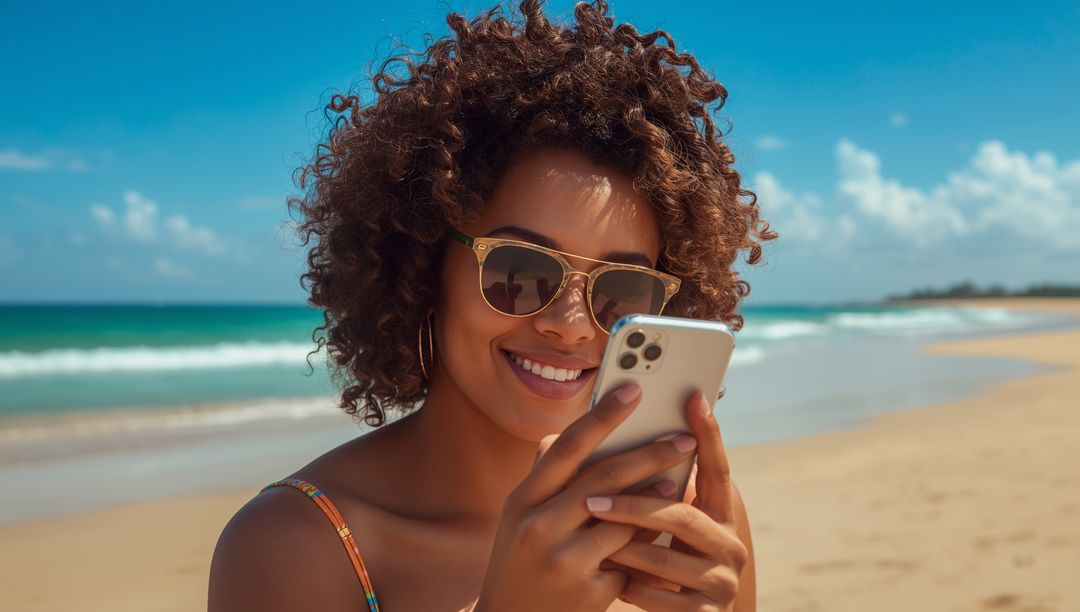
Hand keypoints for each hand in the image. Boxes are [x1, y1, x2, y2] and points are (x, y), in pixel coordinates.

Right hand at [472, 382, 699, 611]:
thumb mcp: (519, 516)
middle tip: (683, 440)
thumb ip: (544, 477)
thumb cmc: (519, 559)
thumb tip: (564, 434)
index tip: (634, 390)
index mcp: (521, 500)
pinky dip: (646, 544)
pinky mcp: (586, 591)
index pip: (567, 447)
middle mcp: (537, 527)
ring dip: (656, 502)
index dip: (602, 416)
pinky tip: (662, 535)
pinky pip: (629, 559)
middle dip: (649, 455)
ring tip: (680, 485)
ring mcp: (562, 561)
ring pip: (623, 521)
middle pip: (604, 479)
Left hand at [585, 391, 748, 610]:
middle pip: (682, 513)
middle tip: (592, 499)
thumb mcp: (658, 529)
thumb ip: (646, 491)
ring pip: (665, 557)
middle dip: (633, 504)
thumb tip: (605, 439)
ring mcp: (721, 582)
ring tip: (586, 537)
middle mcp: (729, 545)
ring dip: (622, 545)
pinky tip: (603, 577)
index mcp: (720, 516)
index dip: (709, 433)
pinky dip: (628, 586)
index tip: (693, 397)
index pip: (717, 469)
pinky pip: (659, 598)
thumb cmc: (660, 569)